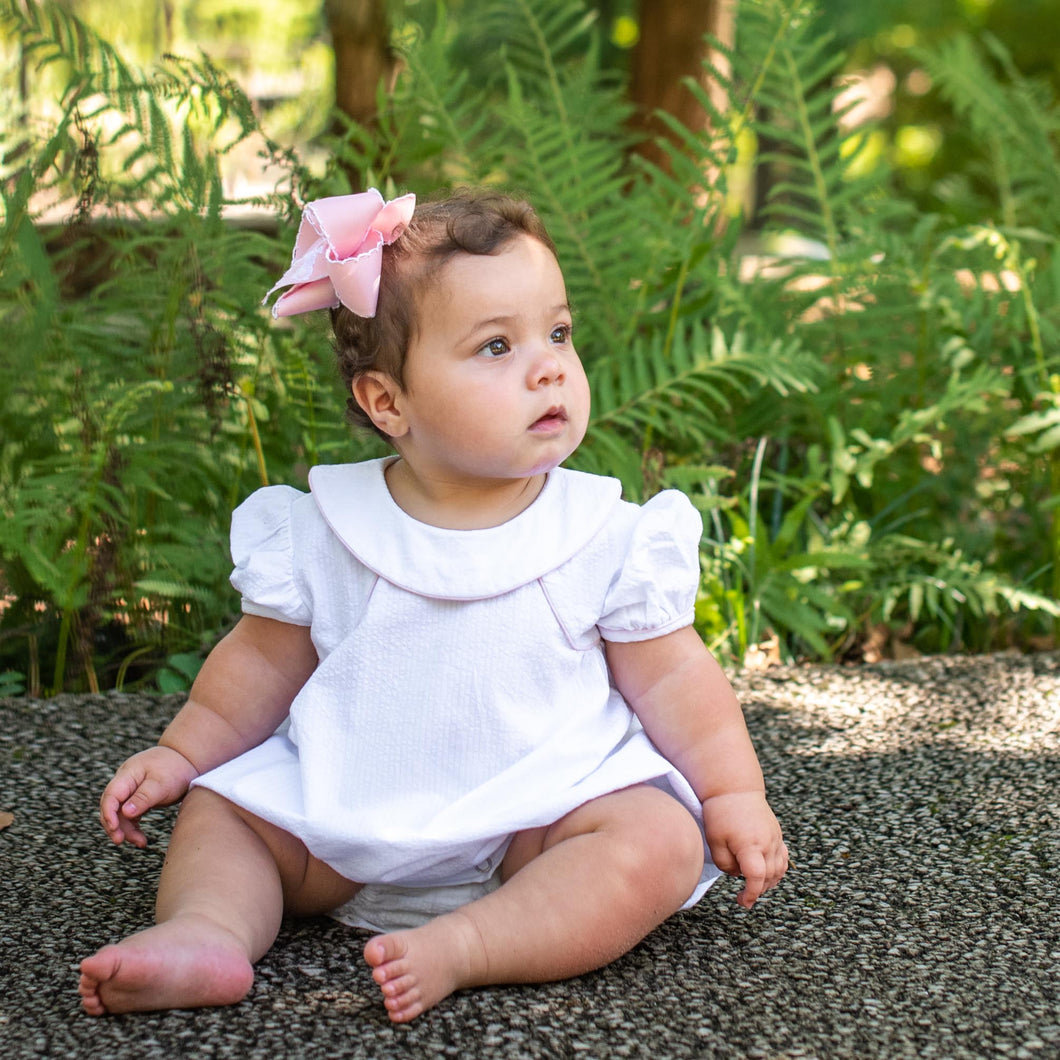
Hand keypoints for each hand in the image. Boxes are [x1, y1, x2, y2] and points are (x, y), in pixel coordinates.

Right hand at [97, 745, 199, 847]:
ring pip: (120, 813)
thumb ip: (144, 797)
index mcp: (128, 774)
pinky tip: (141, 839)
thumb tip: (125, 813)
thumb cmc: (176, 768)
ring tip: (140, 842)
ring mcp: (131, 790)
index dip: (108, 813)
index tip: (114, 828)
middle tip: (121, 840)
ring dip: (126, 829)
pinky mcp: (138, 798)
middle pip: (112, 806)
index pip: (111, 795)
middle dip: (114, 825)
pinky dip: (134, 827)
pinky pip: (130, 815)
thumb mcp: (162, 783)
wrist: (188, 759)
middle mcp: (125, 782)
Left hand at [701, 790, 787, 908]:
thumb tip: (738, 874)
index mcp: (751, 845)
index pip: (757, 878)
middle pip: (769, 877)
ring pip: (779, 870)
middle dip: (757, 890)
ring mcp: (775, 838)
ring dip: (768, 882)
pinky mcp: (777, 834)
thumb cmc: (719, 813)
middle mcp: (768, 843)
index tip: (744, 902)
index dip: (752, 894)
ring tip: (753, 885)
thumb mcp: (714, 841)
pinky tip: (767, 874)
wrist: (734, 788)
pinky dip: (778, 870)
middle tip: (743, 897)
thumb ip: (725, 864)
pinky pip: (783, 858)